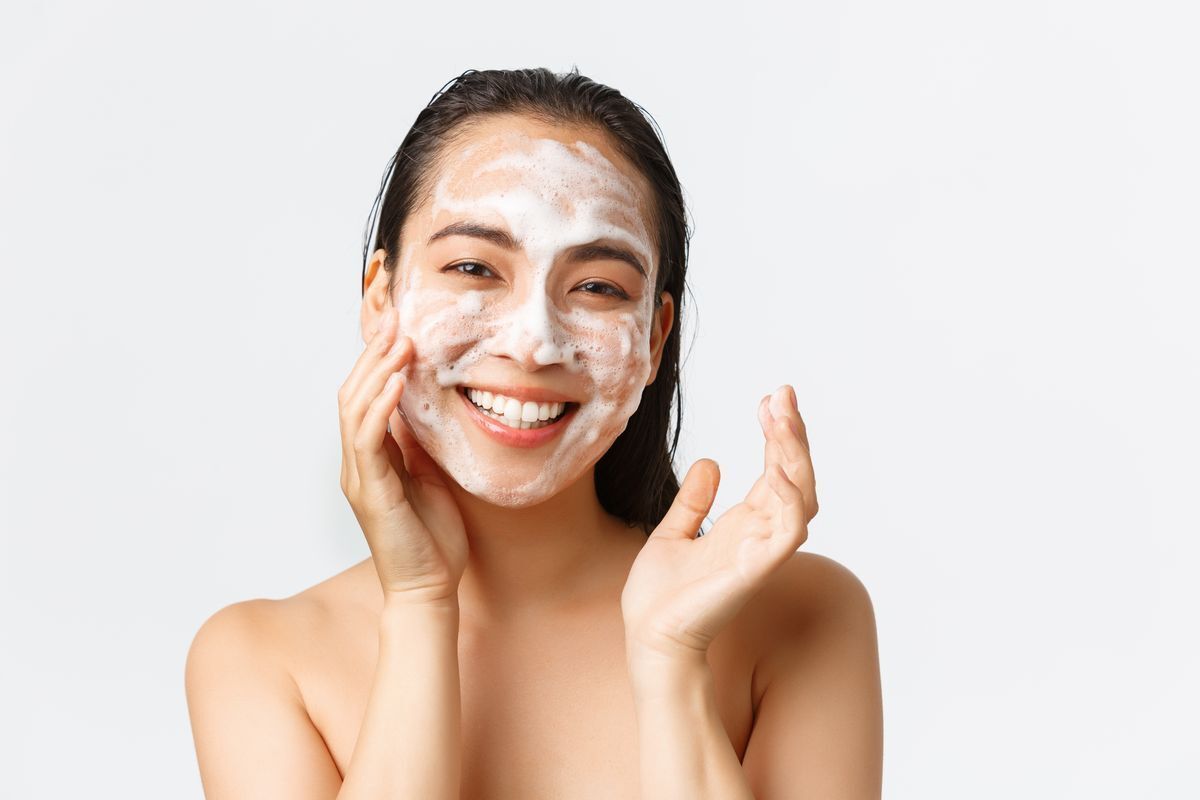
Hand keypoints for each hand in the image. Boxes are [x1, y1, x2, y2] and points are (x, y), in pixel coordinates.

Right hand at [338, 306, 467, 604]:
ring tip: (398, 340)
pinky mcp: (370, 491)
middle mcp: (357, 464)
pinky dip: (380, 406)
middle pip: (353, 395)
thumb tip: (426, 407)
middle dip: (373, 354)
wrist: (430, 590)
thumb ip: (421, 444)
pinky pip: (368, 438)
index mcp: (372, 460)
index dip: (378, 361)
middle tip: (396, 319)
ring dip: (376, 371)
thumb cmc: (434, 539)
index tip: (401, 327)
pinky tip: (396, 382)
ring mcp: (359, 477)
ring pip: (354, 409)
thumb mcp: (431, 477)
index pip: (365, 398)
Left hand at [621, 385, 817, 660]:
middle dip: (792, 433)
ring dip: (795, 454)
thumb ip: (693, 501)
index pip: (776, 471)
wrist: (648, 637)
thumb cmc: (660, 596)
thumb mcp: (671, 532)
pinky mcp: (757, 568)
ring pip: (802, 495)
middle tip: (783, 394)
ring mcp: (763, 550)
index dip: (777, 434)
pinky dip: (793, 499)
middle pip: (795, 475)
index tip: (770, 398)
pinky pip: (790, 530)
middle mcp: (760, 534)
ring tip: (781, 417)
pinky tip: (781, 469)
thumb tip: (710, 463)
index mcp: (744, 525)